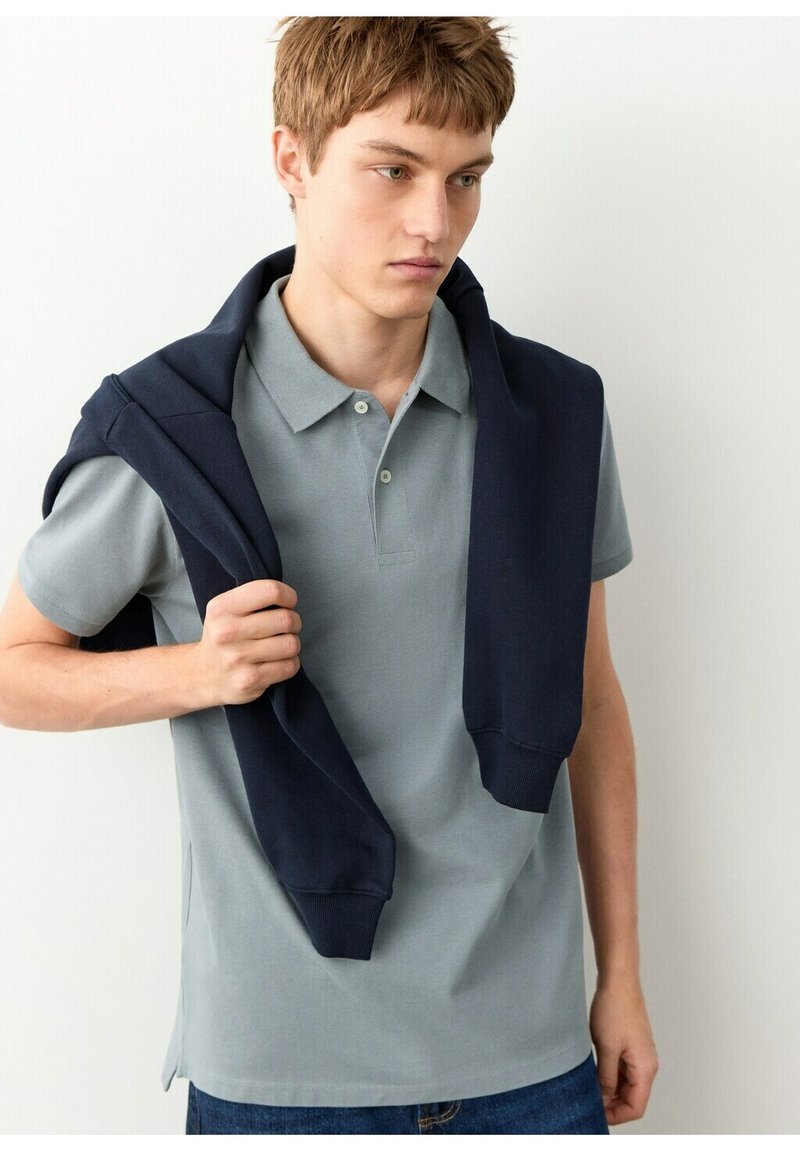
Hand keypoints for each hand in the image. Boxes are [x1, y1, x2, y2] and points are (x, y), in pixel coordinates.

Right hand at [194, 578, 302, 706]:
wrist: (202, 676)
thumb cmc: (223, 638)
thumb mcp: (225, 609)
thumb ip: (253, 598)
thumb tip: (289, 598)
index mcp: (222, 608)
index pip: (271, 591)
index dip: (288, 596)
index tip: (288, 603)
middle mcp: (227, 632)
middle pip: (286, 619)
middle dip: (294, 622)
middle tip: (286, 628)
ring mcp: (238, 657)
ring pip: (291, 644)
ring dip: (292, 644)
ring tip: (279, 646)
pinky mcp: (249, 680)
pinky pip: (290, 666)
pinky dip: (290, 663)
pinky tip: (276, 662)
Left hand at [589, 976, 658, 1125]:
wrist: (618, 980)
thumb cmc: (615, 1008)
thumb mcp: (606, 1048)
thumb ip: (606, 1078)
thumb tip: (604, 1099)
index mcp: (645, 1068)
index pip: (636, 1107)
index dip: (616, 1115)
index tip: (596, 1113)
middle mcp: (646, 1064)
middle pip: (632, 1097)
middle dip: (612, 1104)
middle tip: (588, 1101)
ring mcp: (639, 1054)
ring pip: (626, 1084)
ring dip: (609, 1089)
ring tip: (588, 1086)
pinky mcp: (631, 1045)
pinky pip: (622, 1069)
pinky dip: (609, 1075)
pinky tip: (593, 1071)